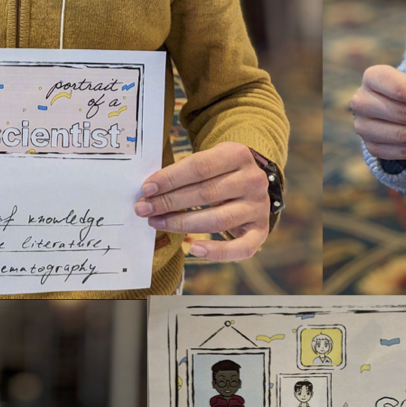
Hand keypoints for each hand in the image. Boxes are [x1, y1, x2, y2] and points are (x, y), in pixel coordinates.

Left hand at [140, 140, 274, 260]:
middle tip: (144, 209)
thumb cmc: (221, 173)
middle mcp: (253, 180)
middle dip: (170, 202)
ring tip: (158, 223)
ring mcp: (259, 207)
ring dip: (183, 224)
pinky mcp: (261, 231)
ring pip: (218, 220)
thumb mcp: (210, 160)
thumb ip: (185, 172)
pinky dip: (216, 252)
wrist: (252, 183)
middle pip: (206, 194)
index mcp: (238, 154)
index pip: (199, 167)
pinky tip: (193, 249)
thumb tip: (150, 191)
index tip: (146, 189)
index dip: (171, 179)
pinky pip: (240, 248)